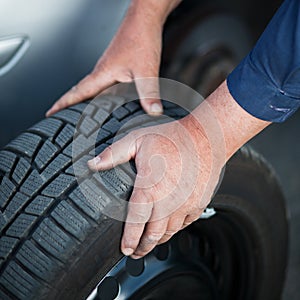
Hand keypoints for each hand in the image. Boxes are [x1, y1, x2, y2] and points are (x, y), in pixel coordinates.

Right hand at [46, 1, 165, 116]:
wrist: (145, 19)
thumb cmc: (140, 38)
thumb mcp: (146, 70)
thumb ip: (149, 93)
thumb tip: (153, 112)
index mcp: (102, 73)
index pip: (77, 93)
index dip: (62, 104)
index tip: (51, 113)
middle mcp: (102, 71)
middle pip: (81, 92)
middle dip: (69, 105)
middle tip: (62, 118)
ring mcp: (108, 68)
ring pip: (92, 88)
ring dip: (84, 100)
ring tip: (81, 113)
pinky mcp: (116, 66)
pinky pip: (103, 84)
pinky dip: (100, 94)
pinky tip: (106, 99)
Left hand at [88, 116, 223, 258]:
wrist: (206, 137)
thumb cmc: (173, 138)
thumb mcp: (137, 139)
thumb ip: (114, 154)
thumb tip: (92, 164)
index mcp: (150, 187)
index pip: (135, 222)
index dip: (129, 239)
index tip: (125, 249)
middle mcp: (168, 201)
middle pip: (153, 234)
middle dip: (142, 247)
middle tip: (135, 252)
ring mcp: (185, 204)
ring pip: (169, 232)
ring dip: (158, 241)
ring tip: (150, 244)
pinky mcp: (198, 203)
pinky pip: (185, 224)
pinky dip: (174, 229)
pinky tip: (169, 228)